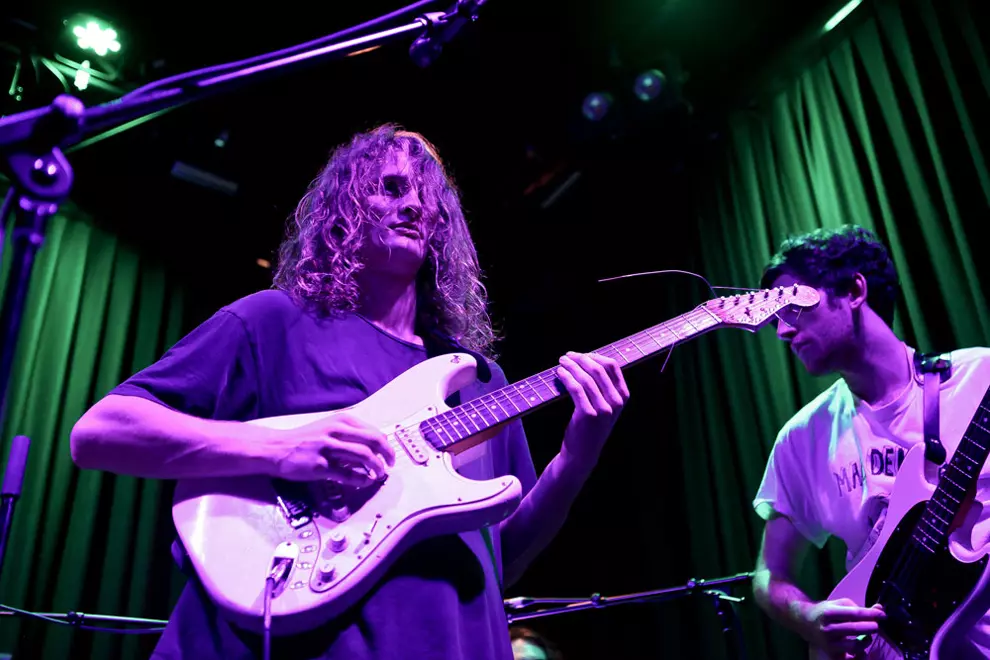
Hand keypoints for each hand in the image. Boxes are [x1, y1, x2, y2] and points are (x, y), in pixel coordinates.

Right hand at [265, 413, 394, 483]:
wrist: (277, 448)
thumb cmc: (304, 439)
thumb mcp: (328, 427)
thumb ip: (349, 433)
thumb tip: (374, 446)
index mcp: (341, 420)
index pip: (373, 431)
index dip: (385, 444)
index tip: (388, 454)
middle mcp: (336, 430)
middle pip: (373, 440)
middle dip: (388, 454)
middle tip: (391, 464)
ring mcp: (328, 448)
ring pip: (364, 455)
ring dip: (377, 467)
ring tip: (379, 474)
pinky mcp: (321, 465)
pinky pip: (348, 474)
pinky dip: (361, 479)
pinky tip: (364, 481)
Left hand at [556, 352, 629, 463]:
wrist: (583, 453)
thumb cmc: (590, 426)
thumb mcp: (604, 406)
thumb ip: (602, 386)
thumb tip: (587, 359)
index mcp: (623, 396)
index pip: (612, 366)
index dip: (595, 356)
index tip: (581, 355)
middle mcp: (616, 402)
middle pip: (598, 369)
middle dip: (581, 359)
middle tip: (567, 356)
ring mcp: (603, 409)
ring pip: (586, 378)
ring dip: (571, 366)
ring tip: (561, 362)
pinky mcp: (588, 415)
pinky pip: (576, 389)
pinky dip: (566, 377)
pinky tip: (559, 373)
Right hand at [801, 598, 884, 659]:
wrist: (804, 622)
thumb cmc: (825, 611)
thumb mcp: (838, 604)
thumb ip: (858, 607)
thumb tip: (879, 610)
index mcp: (828, 613)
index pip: (854, 613)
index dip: (870, 614)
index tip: (883, 615)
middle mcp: (827, 628)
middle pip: (854, 629)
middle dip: (870, 627)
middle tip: (877, 626)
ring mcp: (828, 642)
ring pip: (854, 645)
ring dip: (866, 641)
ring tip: (868, 636)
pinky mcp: (831, 652)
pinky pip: (850, 656)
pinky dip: (860, 652)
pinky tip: (861, 646)